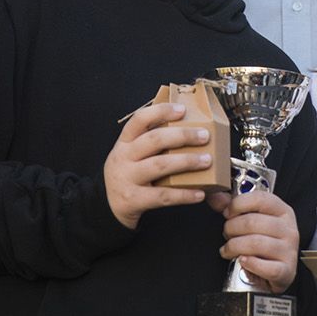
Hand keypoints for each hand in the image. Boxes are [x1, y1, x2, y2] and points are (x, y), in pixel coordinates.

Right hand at [104, 103, 211, 228]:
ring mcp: (127, 178)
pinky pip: (162, 196)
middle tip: (204, 135)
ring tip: (207, 161)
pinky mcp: (133, 200)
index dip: (161, 111)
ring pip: (159, 166)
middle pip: (153, 140)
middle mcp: (123, 157)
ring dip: (186, 161)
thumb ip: (152, 141)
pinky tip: (199, 193)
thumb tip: (188, 127)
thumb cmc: (129, 173)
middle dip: (182, 136)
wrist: (109, 205)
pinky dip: (183, 194)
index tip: (183, 110)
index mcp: (124, 141)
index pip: (139, 119)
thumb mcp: (132, 153)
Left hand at [207, 189, 299, 292]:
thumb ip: (234, 207)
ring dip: (234, 247)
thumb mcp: (253, 220)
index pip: (260, 199)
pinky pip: (264, 266)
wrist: (276, 271)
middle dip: (231, 228)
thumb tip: (216, 197)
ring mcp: (288, 250)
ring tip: (229, 250)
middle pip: (253, 222)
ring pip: (255, 243)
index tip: (227, 212)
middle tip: (227, 234)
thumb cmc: (264, 244)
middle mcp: (288, 229)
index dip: (238, 204)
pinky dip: (250, 264)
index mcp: (282, 211)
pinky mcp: (286, 271)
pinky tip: (243, 261)